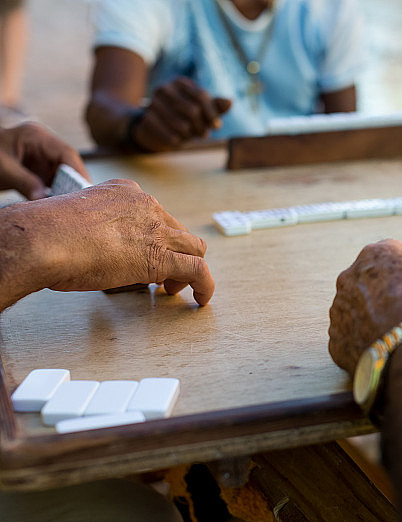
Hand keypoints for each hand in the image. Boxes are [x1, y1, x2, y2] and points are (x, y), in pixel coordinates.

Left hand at [0, 123, 90, 199]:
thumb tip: (42, 199)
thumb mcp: (3, 169)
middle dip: (75, 183)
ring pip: (64, 174)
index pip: (66, 153)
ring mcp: (42, 157)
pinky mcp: (38, 169)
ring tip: (71, 207)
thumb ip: (24, 182)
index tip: (86, 190)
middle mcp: (43, 145)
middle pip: (69, 164)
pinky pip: (54, 181)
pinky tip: (59, 204)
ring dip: (66, 190)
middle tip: (82, 203)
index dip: (79, 172)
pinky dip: (57, 193)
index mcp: (36, 136)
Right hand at [12, 179, 213, 304]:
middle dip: (173, 251)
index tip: (144, 251)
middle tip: (162, 274)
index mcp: (125, 193)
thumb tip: (89, 250)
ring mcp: (157, 231)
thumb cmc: (46, 233)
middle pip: (177, 230)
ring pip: (194, 247)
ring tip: (175, 288)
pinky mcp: (162, 258)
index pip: (154, 214)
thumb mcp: (73, 220)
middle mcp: (147, 206)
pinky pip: (197, 270)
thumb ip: (92, 229)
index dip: (154, 236)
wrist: (47, 238)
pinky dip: (205, 285)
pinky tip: (201, 298)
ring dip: (189, 268)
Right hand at [131, 77, 231, 151]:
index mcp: (181, 83)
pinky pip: (168, 132)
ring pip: (182, 124)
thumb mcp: (202, 111)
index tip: (217, 126)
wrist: (156, 128)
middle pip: (193, 110)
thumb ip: (215, 107)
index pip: (202, 97)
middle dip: (202, 125)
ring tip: (190, 135)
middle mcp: (165, 88)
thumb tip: (230, 102)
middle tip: (204, 134)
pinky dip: (176, 139)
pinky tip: (178, 141)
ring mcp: (154, 102)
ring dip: (190, 134)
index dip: (212, 113)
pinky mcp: (147, 118)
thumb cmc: (184, 117)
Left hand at [328, 239, 401, 375]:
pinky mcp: (337, 342)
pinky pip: (354, 340)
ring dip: (377, 320)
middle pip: (374, 283)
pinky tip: (389, 350)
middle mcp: (351, 277)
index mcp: (378, 254)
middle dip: (391, 295)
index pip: (396, 256)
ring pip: (360, 312)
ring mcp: (340, 311)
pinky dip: (369, 345)